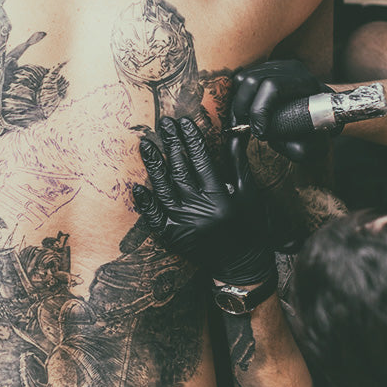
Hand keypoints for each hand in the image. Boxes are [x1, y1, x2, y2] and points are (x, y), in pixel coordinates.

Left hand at [132, 116, 274, 285]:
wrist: (242, 264)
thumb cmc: (249, 226)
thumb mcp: (248, 193)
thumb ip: (238, 162)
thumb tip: (234, 133)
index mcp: (220, 197)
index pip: (201, 161)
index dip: (191, 139)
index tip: (183, 121)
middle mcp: (200, 210)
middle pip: (180, 170)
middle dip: (171, 144)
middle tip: (163, 123)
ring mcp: (184, 225)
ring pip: (164, 189)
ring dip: (153, 166)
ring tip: (144, 144)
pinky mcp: (173, 237)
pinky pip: (155, 217)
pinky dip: (146, 202)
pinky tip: (137, 186)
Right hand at [232, 60, 333, 162]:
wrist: (320, 116)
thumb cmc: (315, 131)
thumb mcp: (312, 145)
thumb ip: (294, 146)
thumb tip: (267, 136)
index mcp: (306, 83)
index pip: (272, 86)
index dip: (259, 110)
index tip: (259, 133)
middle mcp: (290, 69)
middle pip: (252, 80)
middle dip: (243, 108)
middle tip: (247, 129)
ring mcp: (276, 66)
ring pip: (242, 79)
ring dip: (239, 104)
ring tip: (245, 122)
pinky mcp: (264, 70)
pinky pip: (240, 80)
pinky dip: (238, 98)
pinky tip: (245, 114)